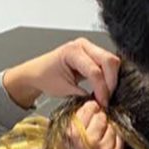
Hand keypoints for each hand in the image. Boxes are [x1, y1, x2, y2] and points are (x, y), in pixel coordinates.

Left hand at [3, 38, 120, 108]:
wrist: (37, 72)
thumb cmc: (45, 77)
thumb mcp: (64, 89)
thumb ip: (83, 94)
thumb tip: (100, 100)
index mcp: (72, 51)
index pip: (95, 71)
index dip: (101, 89)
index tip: (102, 102)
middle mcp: (83, 45)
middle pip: (109, 61)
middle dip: (110, 82)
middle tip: (107, 99)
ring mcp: (89, 48)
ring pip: (111, 61)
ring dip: (111, 79)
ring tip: (105, 94)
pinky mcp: (93, 54)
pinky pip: (108, 64)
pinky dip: (109, 76)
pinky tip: (104, 88)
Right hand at [40, 100, 124, 148]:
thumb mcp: (59, 147)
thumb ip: (71, 129)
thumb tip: (84, 113)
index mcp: (71, 134)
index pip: (87, 109)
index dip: (91, 108)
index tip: (92, 108)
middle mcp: (88, 139)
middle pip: (102, 116)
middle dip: (100, 118)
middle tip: (96, 124)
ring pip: (113, 127)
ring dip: (108, 128)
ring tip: (100, 138)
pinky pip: (120, 140)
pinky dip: (115, 139)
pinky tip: (107, 146)